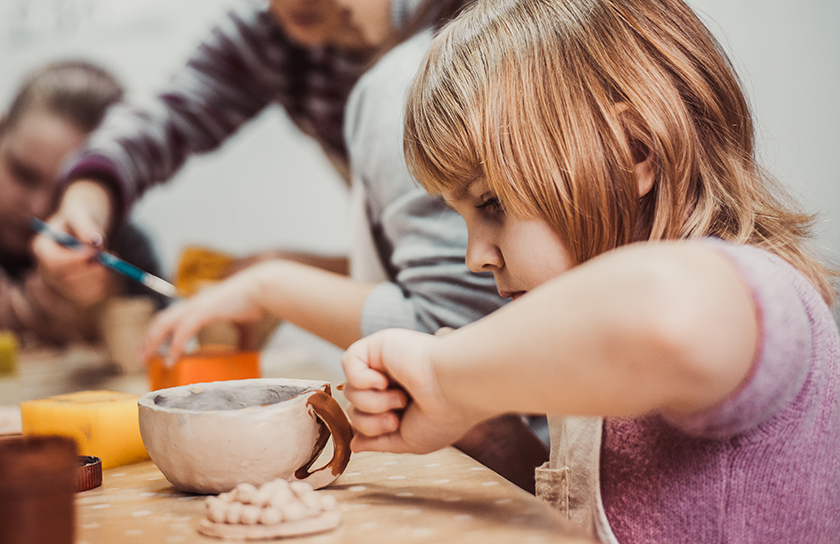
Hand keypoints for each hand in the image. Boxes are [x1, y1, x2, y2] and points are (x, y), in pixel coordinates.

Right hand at [32, 180, 115, 306]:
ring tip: (114, 261)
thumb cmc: (79, 218)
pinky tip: (112, 272)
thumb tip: (96, 242)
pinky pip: (87, 297)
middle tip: (111, 260)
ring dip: (99, 279)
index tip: (96, 254)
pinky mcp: (73, 291)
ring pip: (77, 291)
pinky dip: (103, 287)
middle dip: (90, 271)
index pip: (52, 262)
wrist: (82, 227)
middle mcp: (46, 268)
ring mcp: (58, 282)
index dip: (74, 261)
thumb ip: (86, 226)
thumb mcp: (81, 214)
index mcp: (42, 247)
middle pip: (65, 279)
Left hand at [140, 264, 271, 361]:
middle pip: (161, 319)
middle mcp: (194, 303)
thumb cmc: (256, 302)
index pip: (171, 316)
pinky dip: (175, 346)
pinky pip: (183, 331)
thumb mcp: (244, 324)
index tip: (152, 345)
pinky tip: (171, 359)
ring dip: (153, 342)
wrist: (263, 288)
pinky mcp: (204, 312)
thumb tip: (245, 353)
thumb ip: (241, 339)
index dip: (159, 330)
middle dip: (148, 338)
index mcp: (200, 304)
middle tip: (141, 355)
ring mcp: (197, 306)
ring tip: (146, 359)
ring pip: (164, 323)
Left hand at [341, 329, 477, 453]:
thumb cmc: (443, 416)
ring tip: (400, 399)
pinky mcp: (378, 345)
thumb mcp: (411, 441)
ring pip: (349, 389)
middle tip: (396, 418)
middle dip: (370, 422)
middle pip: (353, 407)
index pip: (364, 416)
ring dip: (371, 403)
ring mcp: (383, 362)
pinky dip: (362, 378)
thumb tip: (354, 444)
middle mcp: (390, 380)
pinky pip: (349, 361)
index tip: (395, 428)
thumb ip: (380, 442)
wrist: (456, 389)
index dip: (370, 429)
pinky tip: (384, 381)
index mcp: (399, 400)